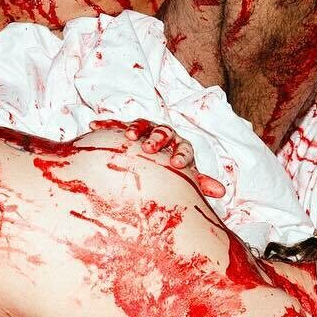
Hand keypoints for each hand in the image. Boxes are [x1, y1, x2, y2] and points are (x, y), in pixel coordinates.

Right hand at [73, 118, 196, 175]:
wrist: (152, 156)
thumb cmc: (169, 168)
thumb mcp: (184, 175)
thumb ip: (200, 182)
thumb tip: (221, 193)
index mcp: (179, 145)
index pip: (184, 148)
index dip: (181, 155)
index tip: (176, 165)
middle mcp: (163, 134)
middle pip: (163, 132)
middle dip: (157, 139)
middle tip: (149, 148)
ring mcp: (144, 129)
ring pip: (141, 124)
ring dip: (135, 129)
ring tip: (128, 137)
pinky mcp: (125, 127)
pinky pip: (115, 123)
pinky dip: (107, 124)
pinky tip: (95, 125)